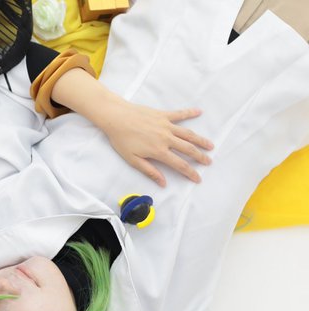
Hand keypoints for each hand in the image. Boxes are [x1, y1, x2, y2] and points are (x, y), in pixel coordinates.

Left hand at [50, 67, 212, 186]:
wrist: (116, 117)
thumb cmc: (122, 140)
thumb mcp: (133, 160)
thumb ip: (149, 171)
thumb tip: (163, 182)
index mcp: (159, 151)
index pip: (179, 165)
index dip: (190, 173)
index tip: (198, 178)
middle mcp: (166, 138)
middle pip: (188, 149)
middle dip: (200, 157)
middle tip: (209, 161)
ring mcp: (166, 125)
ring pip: (188, 134)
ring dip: (200, 140)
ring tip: (210, 145)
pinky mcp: (163, 115)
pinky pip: (179, 114)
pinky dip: (190, 113)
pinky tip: (199, 112)